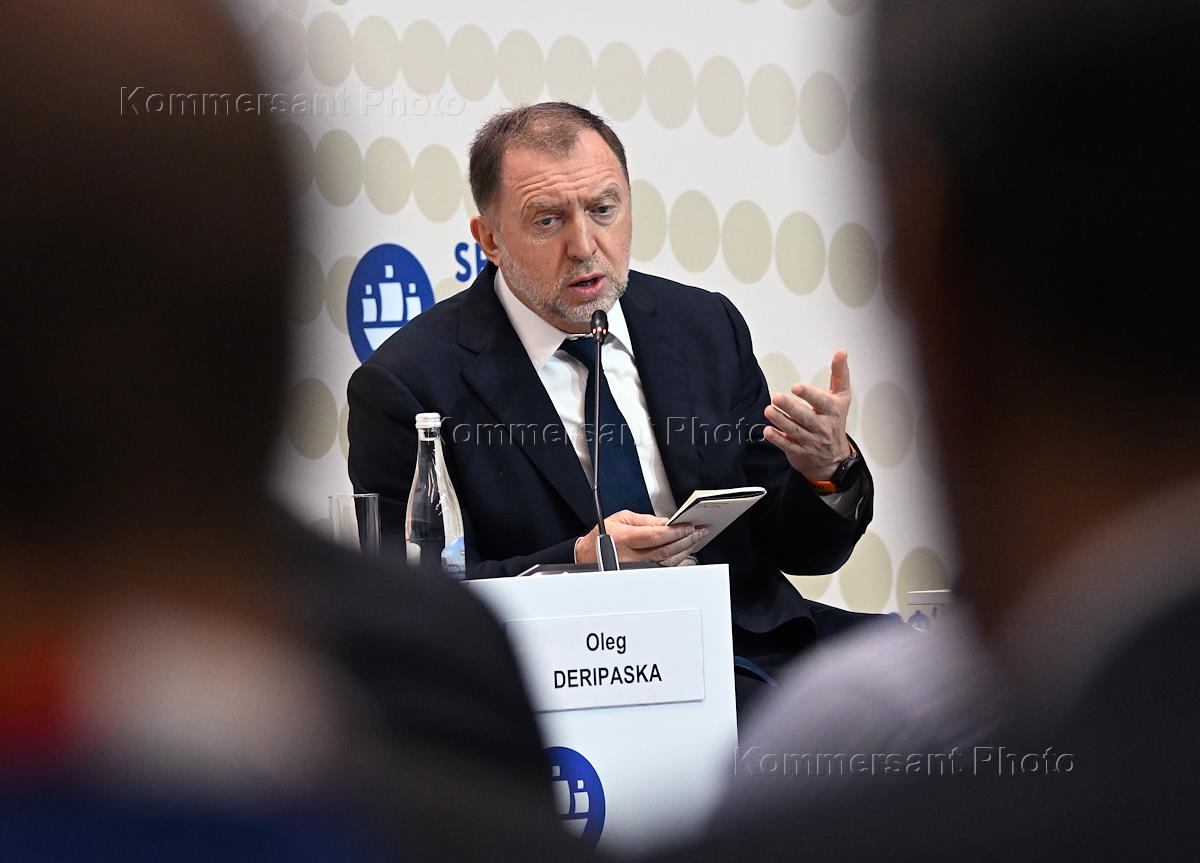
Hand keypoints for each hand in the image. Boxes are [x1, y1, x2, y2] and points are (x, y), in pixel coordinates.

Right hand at [575, 510, 707, 566]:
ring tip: (695, 539)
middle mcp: (632, 556)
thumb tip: (666, 522)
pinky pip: (663, 567)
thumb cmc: (603, 536)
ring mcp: (637, 568)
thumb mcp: (621, 519)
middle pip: (666, 549)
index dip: (675, 531)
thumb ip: (645, 520)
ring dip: (684, 549)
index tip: (688, 525)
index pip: (656, 535)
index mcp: (626, 538)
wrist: (588, 555)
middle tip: (698, 531)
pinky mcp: (640, 574)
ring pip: (667, 561)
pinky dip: (677, 559)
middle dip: (685, 539)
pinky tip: (685, 551)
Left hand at [764, 349, 852, 481]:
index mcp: (832, 411)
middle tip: (776, 397)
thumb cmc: (835, 422)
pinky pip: (788, 445)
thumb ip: (840, 374)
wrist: (834, 459)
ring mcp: (811, 441)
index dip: (809, 395)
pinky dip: (778, 439)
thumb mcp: (842, 397)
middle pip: (805, 417)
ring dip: (780, 420)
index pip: (821, 402)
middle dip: (790, 407)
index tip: (796, 387)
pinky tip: (768, 431)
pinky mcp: (800, 452)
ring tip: (769, 410)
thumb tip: (842, 351)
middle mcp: (822, 427)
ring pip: (795, 430)